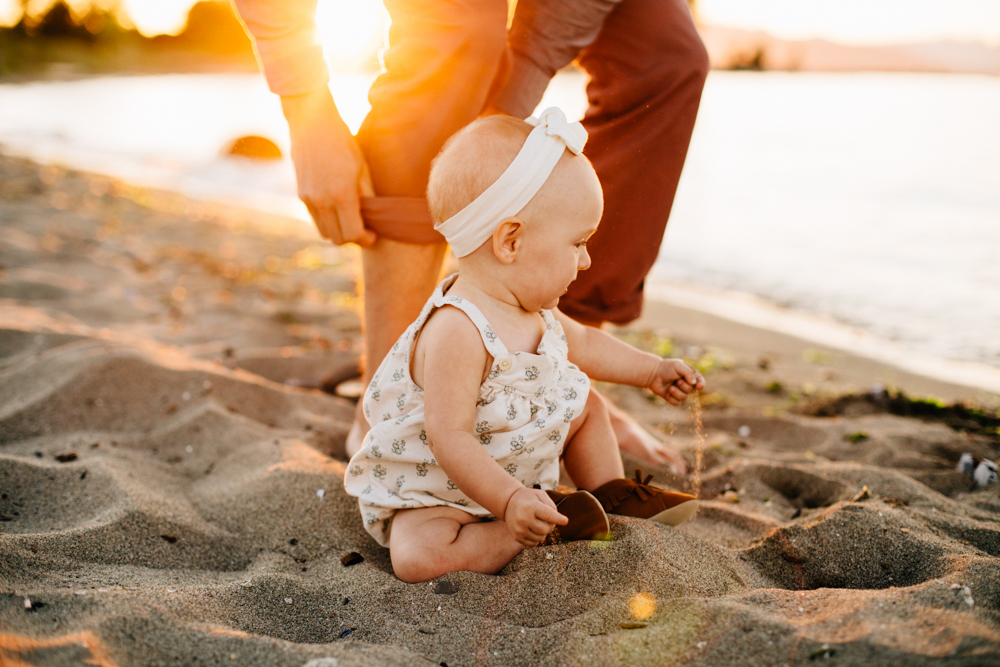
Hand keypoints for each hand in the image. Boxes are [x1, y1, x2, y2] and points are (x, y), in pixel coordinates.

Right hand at [280, 88, 376, 246]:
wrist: (312, 122)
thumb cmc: (343, 143)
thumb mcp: (362, 169)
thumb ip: (367, 197)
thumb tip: (374, 218)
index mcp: (341, 194)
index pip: (353, 233)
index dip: (366, 239)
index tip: (373, 235)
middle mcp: (321, 201)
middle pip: (338, 239)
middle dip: (353, 238)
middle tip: (364, 228)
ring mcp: (308, 199)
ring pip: (324, 232)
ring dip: (338, 231)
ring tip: (350, 219)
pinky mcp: (300, 195)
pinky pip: (315, 220)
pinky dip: (327, 221)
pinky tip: (337, 208)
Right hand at [502, 487, 567, 546]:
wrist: (508, 502)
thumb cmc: (528, 498)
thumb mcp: (540, 494)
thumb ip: (551, 505)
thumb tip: (558, 520)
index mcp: (531, 507)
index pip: (548, 515)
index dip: (558, 519)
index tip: (565, 521)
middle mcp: (524, 519)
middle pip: (546, 529)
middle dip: (550, 525)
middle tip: (546, 519)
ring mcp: (519, 529)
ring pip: (541, 538)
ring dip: (543, 532)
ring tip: (538, 523)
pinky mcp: (517, 537)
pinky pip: (534, 544)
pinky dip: (537, 538)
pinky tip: (533, 529)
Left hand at [647, 359, 704, 405]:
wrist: (653, 373)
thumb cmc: (666, 367)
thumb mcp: (678, 365)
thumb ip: (688, 373)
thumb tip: (694, 383)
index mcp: (691, 375)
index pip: (700, 381)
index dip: (701, 384)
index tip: (698, 386)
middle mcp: (687, 384)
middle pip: (692, 390)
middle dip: (684, 386)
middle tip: (677, 380)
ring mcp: (680, 391)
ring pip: (684, 397)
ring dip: (677, 392)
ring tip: (670, 387)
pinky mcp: (673, 398)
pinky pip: (677, 403)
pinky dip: (672, 399)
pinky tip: (667, 393)